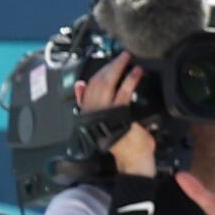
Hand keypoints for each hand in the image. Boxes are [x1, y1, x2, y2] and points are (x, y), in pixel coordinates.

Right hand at [72, 60, 158, 176]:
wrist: (132, 159)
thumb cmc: (121, 141)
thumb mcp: (103, 120)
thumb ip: (88, 103)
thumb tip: (79, 85)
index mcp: (87, 113)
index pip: (86, 88)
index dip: (96, 73)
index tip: (106, 62)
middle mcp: (92, 112)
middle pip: (95, 82)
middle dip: (108, 66)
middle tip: (121, 56)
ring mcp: (103, 113)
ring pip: (106, 84)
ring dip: (117, 68)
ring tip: (127, 59)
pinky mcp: (117, 114)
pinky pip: (122, 92)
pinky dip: (129, 80)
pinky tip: (136, 73)